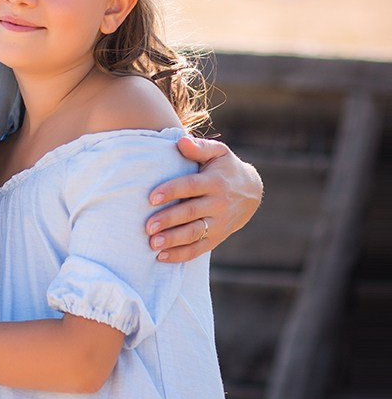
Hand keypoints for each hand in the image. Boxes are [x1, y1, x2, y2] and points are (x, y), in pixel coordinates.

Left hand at [145, 136, 262, 262]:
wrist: (251, 192)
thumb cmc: (225, 168)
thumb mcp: (218, 152)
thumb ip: (199, 147)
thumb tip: (181, 141)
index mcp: (214, 182)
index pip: (191, 187)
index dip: (171, 191)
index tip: (151, 198)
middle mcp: (218, 204)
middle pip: (190, 213)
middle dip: (169, 220)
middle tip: (148, 226)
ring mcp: (218, 223)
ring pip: (194, 234)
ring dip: (173, 240)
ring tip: (152, 243)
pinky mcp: (216, 237)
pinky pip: (198, 249)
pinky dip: (180, 255)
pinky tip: (161, 257)